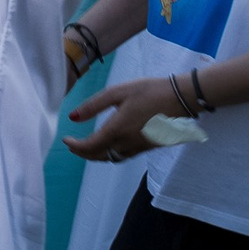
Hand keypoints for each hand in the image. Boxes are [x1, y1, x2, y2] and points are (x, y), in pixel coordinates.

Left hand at [66, 75, 189, 161]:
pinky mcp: (150, 146)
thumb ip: (93, 106)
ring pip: (113, 158)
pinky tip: (109, 145)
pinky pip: (125, 156)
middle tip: (72, 145)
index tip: (65, 140)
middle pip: (100, 156)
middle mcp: (128, 143)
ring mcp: (140, 147)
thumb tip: (72, 118)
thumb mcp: (117, 92)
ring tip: (87, 146)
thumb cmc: (149, 91)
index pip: (90, 147)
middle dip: (83, 153)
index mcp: (117, 130)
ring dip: (97, 155)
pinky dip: (112, 154)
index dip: (75, 146)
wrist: (182, 98)